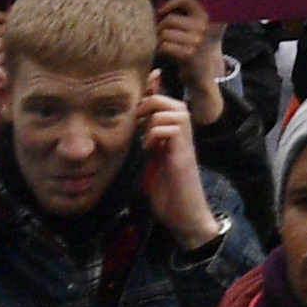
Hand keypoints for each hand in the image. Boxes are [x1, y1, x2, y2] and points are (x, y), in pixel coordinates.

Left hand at [139, 87, 223, 247]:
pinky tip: (150, 148)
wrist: (183, 214)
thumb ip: (140, 146)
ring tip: (144, 136)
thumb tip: (121, 135)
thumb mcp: (147, 164)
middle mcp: (181, 134)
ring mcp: (185, 142)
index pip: (161, 103)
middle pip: (168, 100)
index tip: (133, 93)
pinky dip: (157, 133)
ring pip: (173, 110)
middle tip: (135, 123)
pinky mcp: (184, 153)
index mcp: (171, 134)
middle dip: (148, 104)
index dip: (149, 91)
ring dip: (154, 119)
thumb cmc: (165, 193)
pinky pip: (173, 127)